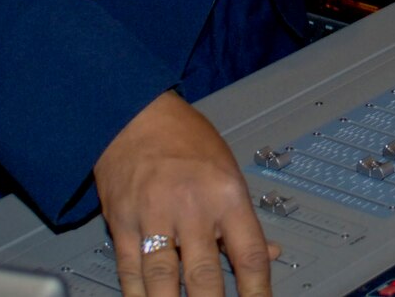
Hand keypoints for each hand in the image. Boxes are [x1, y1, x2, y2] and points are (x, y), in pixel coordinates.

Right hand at [95, 90, 277, 296]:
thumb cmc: (184, 139)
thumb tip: (272, 254)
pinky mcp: (122, 224)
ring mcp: (154, 218)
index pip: (250, 254)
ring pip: (164, 280)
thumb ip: (244, 219)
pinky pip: (130, 272)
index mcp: (226, 194)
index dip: (257, 291)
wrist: (133, 115)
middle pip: (206, 275)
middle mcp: (192, 207)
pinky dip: (138, 295)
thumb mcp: (228, 170)